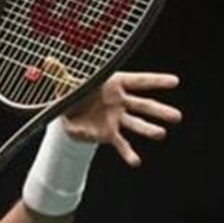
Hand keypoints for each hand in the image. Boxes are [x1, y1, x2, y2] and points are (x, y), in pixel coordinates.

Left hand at [63, 71, 181, 165]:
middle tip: (177, 117)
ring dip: (149, 129)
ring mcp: (117, 119)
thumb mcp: (67, 83)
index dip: (157, 81)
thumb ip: (60, 74)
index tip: (175, 81)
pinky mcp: (109, 134)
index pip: (139, 81)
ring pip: (136, 124)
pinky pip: (121, 144)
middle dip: (160, 111)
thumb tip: (47, 60)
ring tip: (161, 134)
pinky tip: (136, 162)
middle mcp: (120, 102)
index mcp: (114, 84)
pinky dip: (128, 153)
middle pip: (144, 105)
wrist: (68, 113)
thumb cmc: (74, 92)